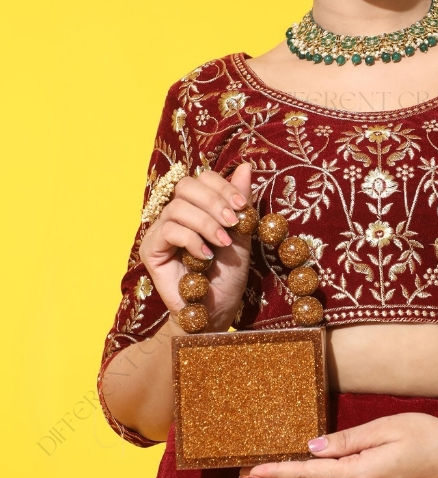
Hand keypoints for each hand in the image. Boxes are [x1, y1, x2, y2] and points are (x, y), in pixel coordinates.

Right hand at [139, 162, 252, 330]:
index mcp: (199, 206)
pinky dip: (191, 239)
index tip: (242, 205)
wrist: (215, 311)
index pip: (203, 178)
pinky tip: (205, 255)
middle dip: (214, 200)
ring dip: (205, 222)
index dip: (223, 186)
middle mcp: (178, 214)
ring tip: (222, 242)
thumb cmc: (228, 275)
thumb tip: (246, 166)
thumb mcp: (241, 234)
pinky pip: (168, 230)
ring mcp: (162, 230)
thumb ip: (240, 203)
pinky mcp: (151, 249)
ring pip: (178, 207)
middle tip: (232, 221)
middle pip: (187, 185)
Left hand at [240, 413, 437, 477]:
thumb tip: (313, 447)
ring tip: (271, 468)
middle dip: (281, 477)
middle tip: (250, 466)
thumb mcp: (387, 428)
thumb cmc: (427, 436)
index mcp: (363, 476)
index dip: (280, 471)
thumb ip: (348, 440)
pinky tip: (308, 472)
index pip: (311, 475)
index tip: (253, 468)